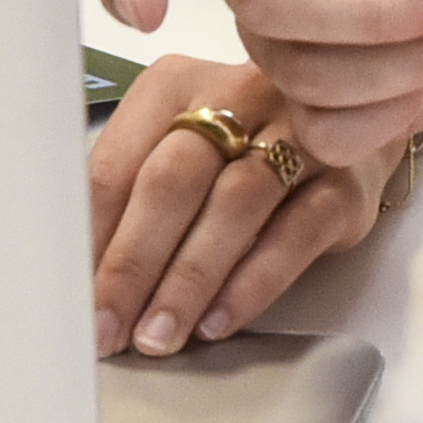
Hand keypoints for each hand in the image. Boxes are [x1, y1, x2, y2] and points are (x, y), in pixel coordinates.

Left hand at [85, 55, 400, 356]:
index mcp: (174, 87)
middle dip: (134, 263)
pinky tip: (220, 321)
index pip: (116, 164)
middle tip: (110, 329)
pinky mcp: (344, 182)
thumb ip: (130, 196)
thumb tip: (79, 278)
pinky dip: (253, 282)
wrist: (349, 127)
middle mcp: (236, 96)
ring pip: (234, 205)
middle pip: (173, 180)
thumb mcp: (179, 149)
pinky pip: (296, 234)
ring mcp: (298, 134)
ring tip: (160, 335)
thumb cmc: (243, 146)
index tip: (73, 302)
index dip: (90, 238)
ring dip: (190, 279)